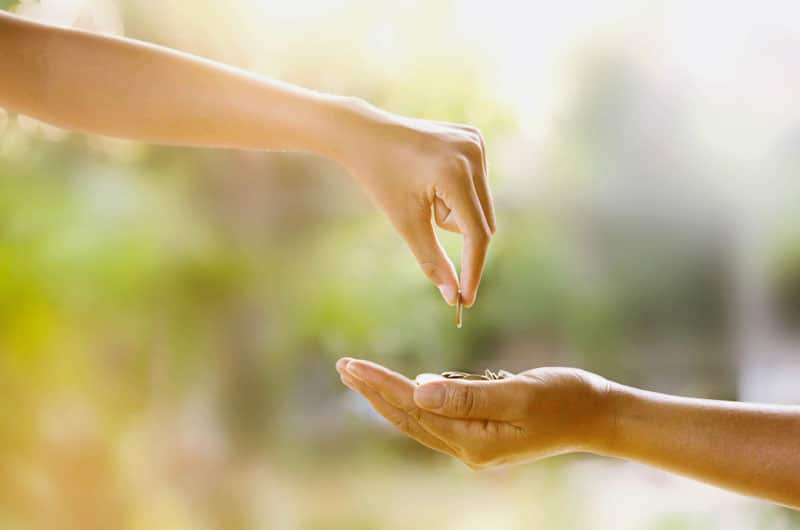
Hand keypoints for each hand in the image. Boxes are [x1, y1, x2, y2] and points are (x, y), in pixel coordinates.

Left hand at [336, 358, 612, 468]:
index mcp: (473, 441)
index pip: (413, 408)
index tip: (351, 365)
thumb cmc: (565, 399)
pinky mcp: (483, 435)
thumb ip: (468, 395)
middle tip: (343, 366)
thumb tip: (417, 389)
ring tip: (361, 377)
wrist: (597, 417)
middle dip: (374, 392)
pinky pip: (437, 420)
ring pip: (420, 420)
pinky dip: (414, 403)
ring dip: (389, 397)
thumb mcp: (519, 393)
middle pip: (408, 418)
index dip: (379, 385)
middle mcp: (468, 449)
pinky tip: (404, 390)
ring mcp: (475, 445)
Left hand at [339, 102, 494, 306]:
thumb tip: (453, 297)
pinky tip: (433, 174)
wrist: (366, 134)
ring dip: (455, 210)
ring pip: (480, 205)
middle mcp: (473, 154)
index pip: (476, 234)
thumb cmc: (381, 179)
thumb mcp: (406, 223)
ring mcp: (476, 142)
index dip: (472, 269)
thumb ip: (432, 261)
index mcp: (455, 174)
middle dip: (453, 226)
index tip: (467, 299)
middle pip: (481, 222)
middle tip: (422, 207)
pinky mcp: (474, 138)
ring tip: (424, 188)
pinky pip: (477, 184)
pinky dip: (458, 191)